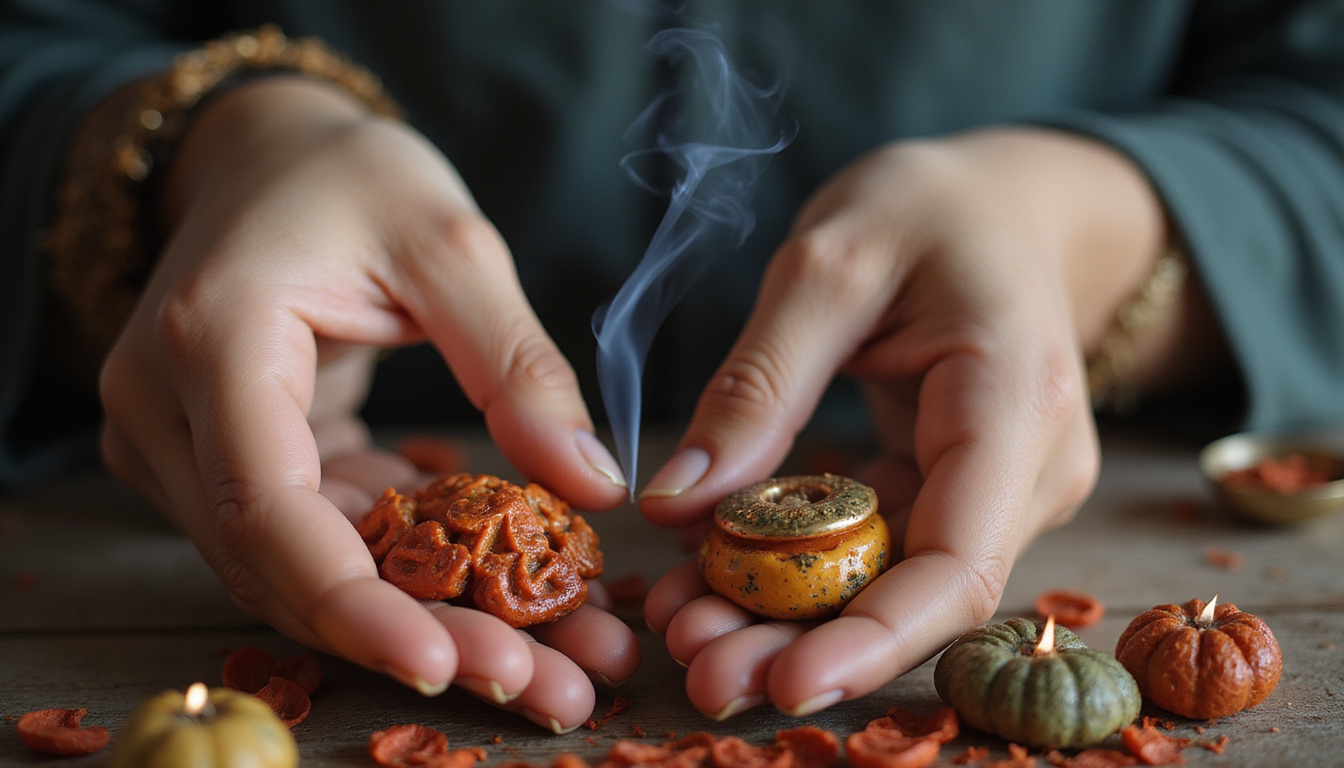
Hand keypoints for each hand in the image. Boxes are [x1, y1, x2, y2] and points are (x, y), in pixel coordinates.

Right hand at [98, 76, 632, 729]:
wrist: (266, 155)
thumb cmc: (348, 175)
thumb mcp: (449, 244)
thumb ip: (517, 363)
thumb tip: (594, 483)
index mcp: (211, 339)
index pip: (265, 506)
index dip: (353, 602)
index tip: (448, 663)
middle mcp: (168, 409)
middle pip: (287, 565)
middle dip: (417, 635)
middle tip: (547, 686)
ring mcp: (186, 444)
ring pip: (302, 572)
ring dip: (423, 620)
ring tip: (552, 660)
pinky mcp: (226, 463)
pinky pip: (316, 539)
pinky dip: (404, 574)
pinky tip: (499, 598)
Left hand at [640, 128, 1188, 717]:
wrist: (1003, 203)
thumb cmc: (929, 208)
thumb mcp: (829, 263)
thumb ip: (758, 383)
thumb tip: (676, 504)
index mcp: (1016, 399)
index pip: (962, 562)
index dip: (875, 639)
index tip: (784, 685)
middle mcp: (1027, 467)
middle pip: (916, 591)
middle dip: (804, 642)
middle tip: (695, 670)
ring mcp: (998, 485)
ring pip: (889, 580)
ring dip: (788, 614)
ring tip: (682, 626)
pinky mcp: (956, 487)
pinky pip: (875, 546)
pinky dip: (799, 566)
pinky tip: (714, 577)